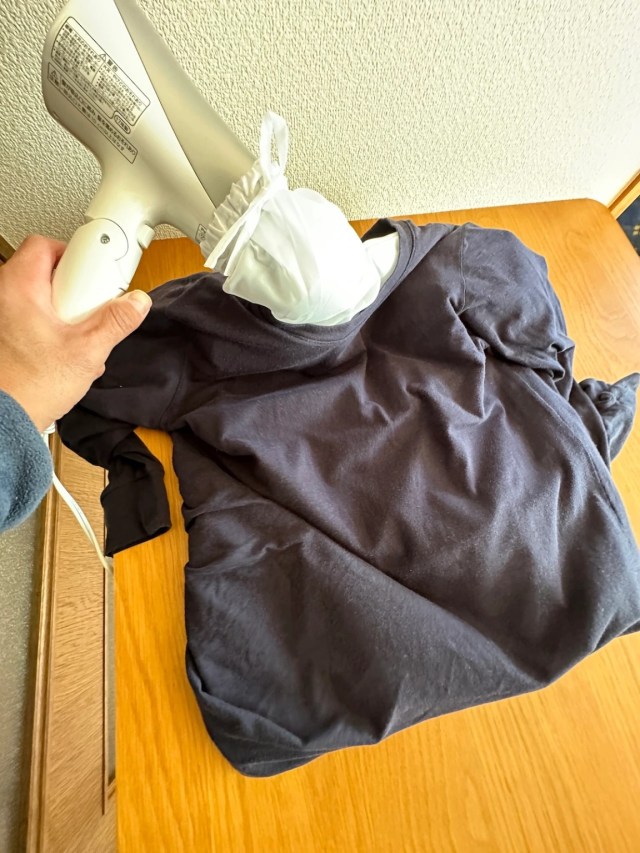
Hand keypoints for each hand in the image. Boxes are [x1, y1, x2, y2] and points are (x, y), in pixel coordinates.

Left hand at [0, 234, 150, 431]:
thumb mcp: (86, 351)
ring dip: (66, 313)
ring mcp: (3, 319)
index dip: (75, 254)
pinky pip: (34, 321)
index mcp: (18, 288)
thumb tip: (135, 303)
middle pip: (46, 272)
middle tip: (91, 307)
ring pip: (42, 299)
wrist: (5, 421)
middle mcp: (3, 297)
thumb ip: (115, 322)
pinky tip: (66, 353)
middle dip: (74, 289)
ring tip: (79, 336)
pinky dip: (53, 330)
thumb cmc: (28, 386)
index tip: (96, 272)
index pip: (45, 245)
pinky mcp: (6, 339)